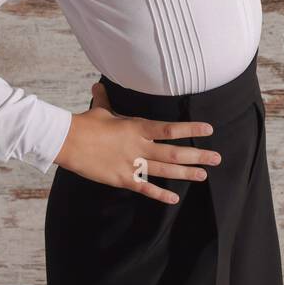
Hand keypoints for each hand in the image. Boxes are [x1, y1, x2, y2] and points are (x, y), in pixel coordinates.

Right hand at [53, 81, 220, 203]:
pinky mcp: (121, 179)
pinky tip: (174, 198)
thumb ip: (105, 99)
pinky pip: (145, 188)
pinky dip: (160, 194)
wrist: (67, 141)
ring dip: (186, 173)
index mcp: (137, 127)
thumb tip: (99, 85)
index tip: (209, 129)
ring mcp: (132, 164)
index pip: (170, 128)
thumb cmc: (85, 124)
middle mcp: (139, 146)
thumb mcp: (100, 110)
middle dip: (197, 155)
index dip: (191, 128)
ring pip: (165, 169)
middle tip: (216, 158)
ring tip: (203, 175)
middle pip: (174, 151)